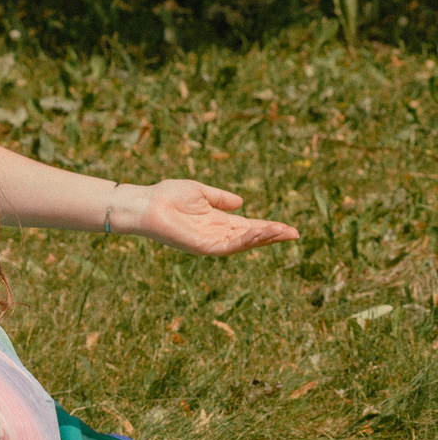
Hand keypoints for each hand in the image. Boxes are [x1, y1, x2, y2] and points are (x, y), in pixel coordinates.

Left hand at [130, 180, 298, 256]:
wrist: (144, 203)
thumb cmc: (166, 195)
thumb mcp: (200, 192)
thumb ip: (221, 198)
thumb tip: (241, 203)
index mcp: (216, 221)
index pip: (247, 226)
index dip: (268, 227)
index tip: (288, 228)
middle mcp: (215, 233)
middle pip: (249, 237)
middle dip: (272, 236)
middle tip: (295, 234)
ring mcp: (208, 242)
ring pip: (241, 244)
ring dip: (263, 239)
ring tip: (283, 233)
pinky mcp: (200, 246)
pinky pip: (226, 246)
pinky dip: (244, 241)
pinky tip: (259, 234)